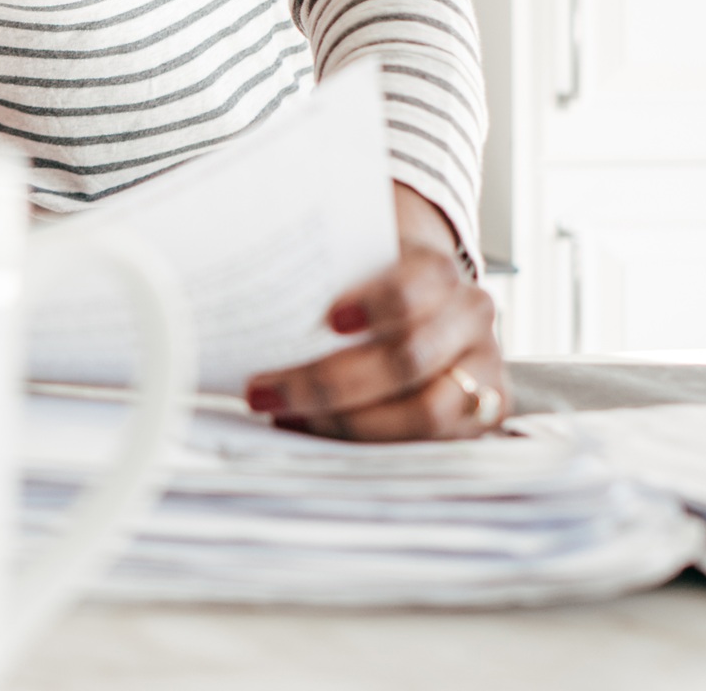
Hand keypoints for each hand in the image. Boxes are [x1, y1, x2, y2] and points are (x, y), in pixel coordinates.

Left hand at [242, 184, 504, 441]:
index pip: (418, 282)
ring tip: (287, 417)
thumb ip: (316, 271)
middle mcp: (470, 316)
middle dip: (330, 383)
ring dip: (348, 422)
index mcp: (439, 269)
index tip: (328, 321)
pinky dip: (370, 444)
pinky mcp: (480, 414)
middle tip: (264, 390)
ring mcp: (481, 368)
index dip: (377, 303)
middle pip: (409, 358)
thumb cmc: (369, 281)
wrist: (425, 298)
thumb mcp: (351, 260)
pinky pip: (431, 444)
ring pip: (426, 412)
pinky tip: (316, 431)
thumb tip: (224, 282)